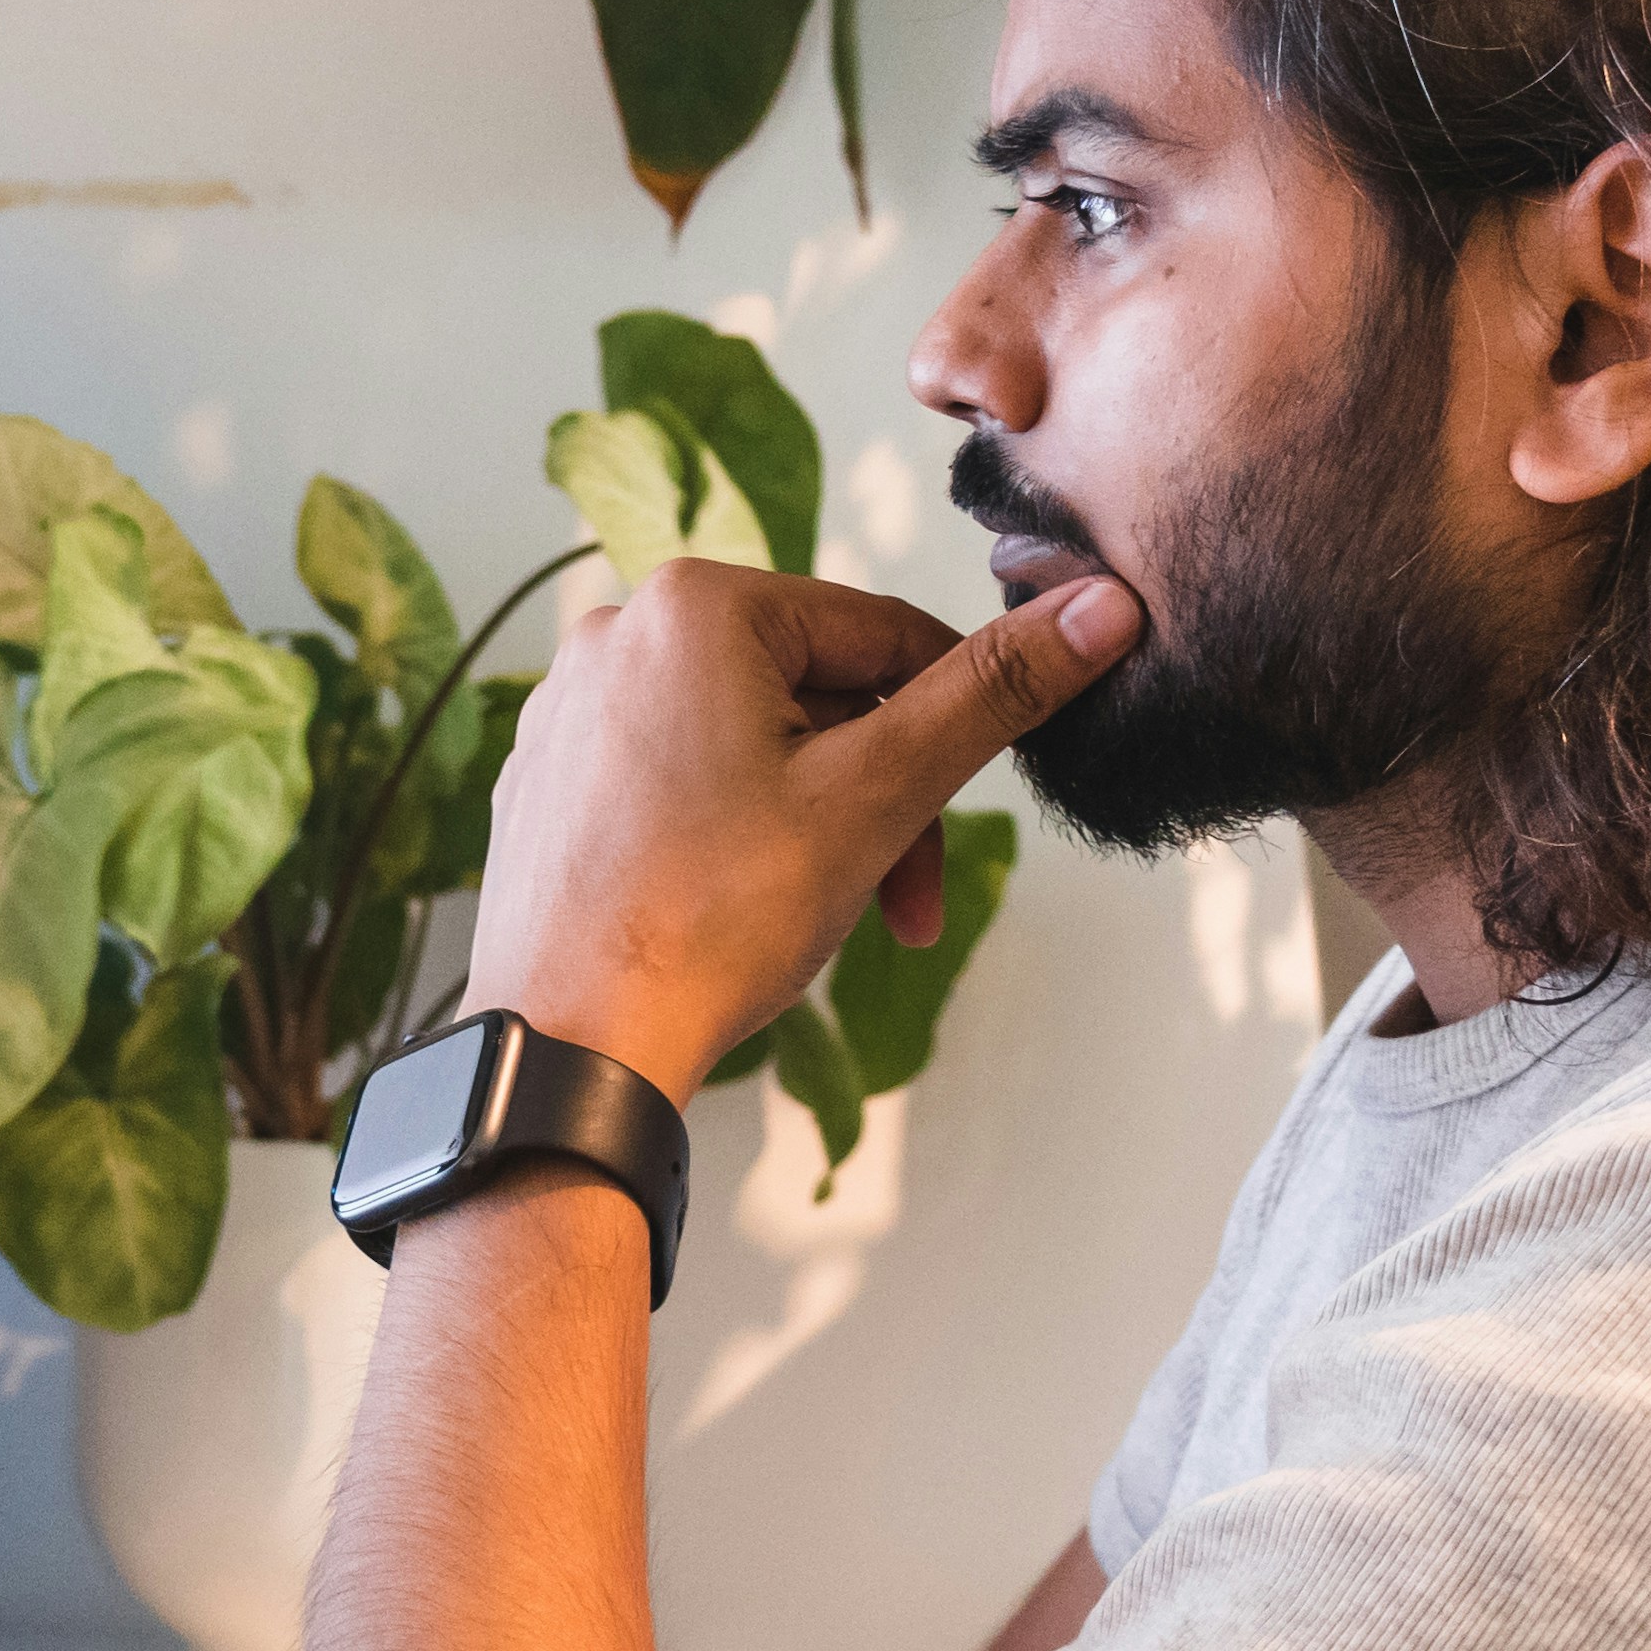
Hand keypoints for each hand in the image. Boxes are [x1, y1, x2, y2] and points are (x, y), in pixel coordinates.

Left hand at [458, 562, 1141, 1106]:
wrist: (569, 1045)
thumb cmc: (710, 920)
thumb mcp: (879, 796)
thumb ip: (992, 693)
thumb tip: (1101, 608)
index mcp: (695, 604)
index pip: (882, 634)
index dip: (950, 723)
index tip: (972, 809)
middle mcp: (615, 632)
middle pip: (814, 693)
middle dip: (877, 797)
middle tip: (905, 900)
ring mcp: (570, 708)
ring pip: (748, 741)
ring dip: (813, 822)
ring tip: (823, 916)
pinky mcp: (549, 780)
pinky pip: (677, 780)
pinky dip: (730, 834)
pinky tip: (736, 911)